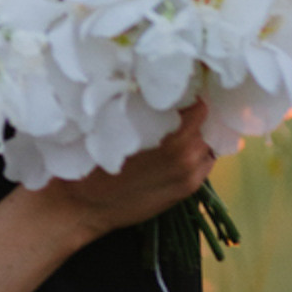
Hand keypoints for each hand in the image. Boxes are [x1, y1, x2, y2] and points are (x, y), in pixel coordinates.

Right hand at [49, 103, 213, 243]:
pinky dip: (196, 154)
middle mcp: (188, 157)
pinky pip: (203, 165)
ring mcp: (189, 176)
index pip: (200, 106)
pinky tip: (177, 150)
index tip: (183, 87)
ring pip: (207, 146)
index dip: (192, 93)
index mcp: (174, 139)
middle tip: (181, 105)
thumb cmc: (95, 159)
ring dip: (197, 135)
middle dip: (195, 114)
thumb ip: (148, 109)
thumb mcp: (119, 122)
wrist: (84, 204)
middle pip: (207, 124)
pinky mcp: (185, 192)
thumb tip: (164, 91)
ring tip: (179, 128)